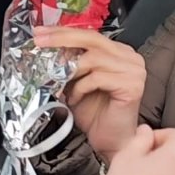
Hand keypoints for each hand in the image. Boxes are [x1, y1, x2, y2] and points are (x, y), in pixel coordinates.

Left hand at [37, 27, 145, 159]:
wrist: (111, 143)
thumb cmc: (96, 115)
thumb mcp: (77, 82)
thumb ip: (69, 63)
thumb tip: (44, 47)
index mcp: (119, 52)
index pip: (89, 34)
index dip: (62, 32)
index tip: (40, 33)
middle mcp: (130, 57)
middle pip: (92, 39)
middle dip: (61, 39)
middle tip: (40, 42)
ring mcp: (134, 70)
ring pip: (93, 58)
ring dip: (70, 73)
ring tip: (62, 87)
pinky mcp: (133, 85)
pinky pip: (97, 78)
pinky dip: (80, 88)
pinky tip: (75, 99)